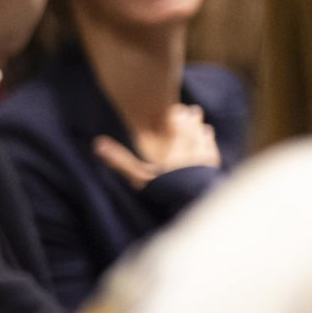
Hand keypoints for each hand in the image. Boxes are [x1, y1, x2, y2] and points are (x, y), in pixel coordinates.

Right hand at [93, 105, 220, 187]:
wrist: (194, 200)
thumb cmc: (165, 186)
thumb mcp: (138, 175)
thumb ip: (119, 159)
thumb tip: (97, 143)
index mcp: (175, 137)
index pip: (175, 113)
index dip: (170, 111)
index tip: (164, 114)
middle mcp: (193, 139)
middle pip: (192, 116)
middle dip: (184, 115)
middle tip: (176, 117)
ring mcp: (205, 148)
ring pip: (202, 126)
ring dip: (195, 124)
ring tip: (188, 124)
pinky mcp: (214, 158)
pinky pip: (210, 140)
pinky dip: (204, 136)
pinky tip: (201, 137)